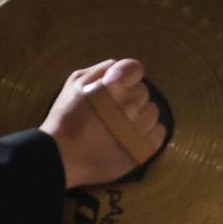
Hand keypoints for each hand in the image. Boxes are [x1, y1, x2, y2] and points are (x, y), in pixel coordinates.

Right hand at [39, 59, 164, 189]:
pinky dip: (148, 131)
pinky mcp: (145, 148)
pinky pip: (160, 131)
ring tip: (120, 123)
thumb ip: (99, 70)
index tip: (117, 83)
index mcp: (112, 87)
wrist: (62, 157)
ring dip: (140, 113)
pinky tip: (130, 133)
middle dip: (129, 95)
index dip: (126, 74)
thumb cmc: (64, 118)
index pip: (135, 68)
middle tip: (112, 107)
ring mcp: (139, 128)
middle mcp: (130, 105)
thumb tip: (118, 66)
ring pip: (153, 110)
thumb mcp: (73, 84)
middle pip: (144, 91)